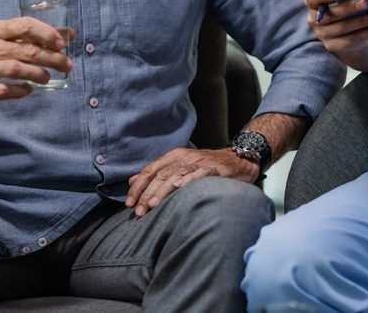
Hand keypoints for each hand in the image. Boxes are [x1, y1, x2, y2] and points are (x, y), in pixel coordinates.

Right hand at [0, 17, 71, 104]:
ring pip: (17, 69)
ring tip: (47, 78)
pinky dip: (20, 91)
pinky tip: (28, 90)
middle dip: (52, 58)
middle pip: (27, 50)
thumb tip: (69, 34)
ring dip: (38, 74)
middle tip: (67, 65)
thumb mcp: (3, 38)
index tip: (62, 44)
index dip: (47, 34)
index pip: (25, 25)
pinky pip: (4, 90)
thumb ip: (33, 36)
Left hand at [126, 147, 258, 216]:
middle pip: (160, 175)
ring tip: (152, 205)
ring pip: (175, 175)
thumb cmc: (207, 167)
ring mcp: (198, 162)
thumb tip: (132, 180)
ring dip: (162, 191)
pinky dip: (187, 180)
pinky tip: (178, 188)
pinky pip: (198, 174)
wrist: (238, 160)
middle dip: (147, 194)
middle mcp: (184, 157)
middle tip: (139, 211)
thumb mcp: (179, 167)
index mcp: (174, 156)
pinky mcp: (213, 168)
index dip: (138, 186)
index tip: (129, 203)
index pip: (150, 170)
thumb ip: (156, 173)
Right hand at [305, 0, 367, 55]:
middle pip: (331, 15)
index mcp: (313, 4)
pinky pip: (352, 40)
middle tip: (366, 2)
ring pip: (344, 28)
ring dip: (364, 21)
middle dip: (350, 8)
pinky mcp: (334, 46)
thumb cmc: (344, 6)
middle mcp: (314, 21)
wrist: (345, 29)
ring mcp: (323, 35)